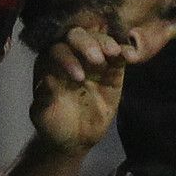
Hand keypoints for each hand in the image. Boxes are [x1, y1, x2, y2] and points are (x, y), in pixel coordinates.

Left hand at [30, 26, 126, 150]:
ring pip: (98, 40)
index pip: (57, 51)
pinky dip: (125, 51)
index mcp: (49, 62)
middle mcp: (70, 54)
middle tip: (97, 59)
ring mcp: (92, 60)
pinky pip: (119, 55)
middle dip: (86, 43)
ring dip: (106, 43)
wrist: (75, 139)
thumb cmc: (55, 124)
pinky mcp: (112, 69)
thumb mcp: (45, 116)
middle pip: (77, 37)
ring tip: (114, 53)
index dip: (67, 59)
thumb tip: (48, 79)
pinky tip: (131, 56)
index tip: (79, 77)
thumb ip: (45, 98)